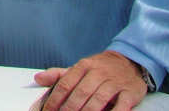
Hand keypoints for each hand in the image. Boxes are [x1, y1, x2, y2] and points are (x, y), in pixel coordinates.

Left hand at [33, 50, 147, 110]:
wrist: (129, 62)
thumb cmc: (100, 69)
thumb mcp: (79, 68)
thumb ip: (59, 75)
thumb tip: (38, 78)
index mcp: (83, 66)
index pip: (65, 84)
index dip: (55, 99)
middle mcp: (98, 73)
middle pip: (80, 93)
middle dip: (69, 108)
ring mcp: (114, 83)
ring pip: (98, 99)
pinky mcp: (130, 92)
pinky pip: (122, 106)